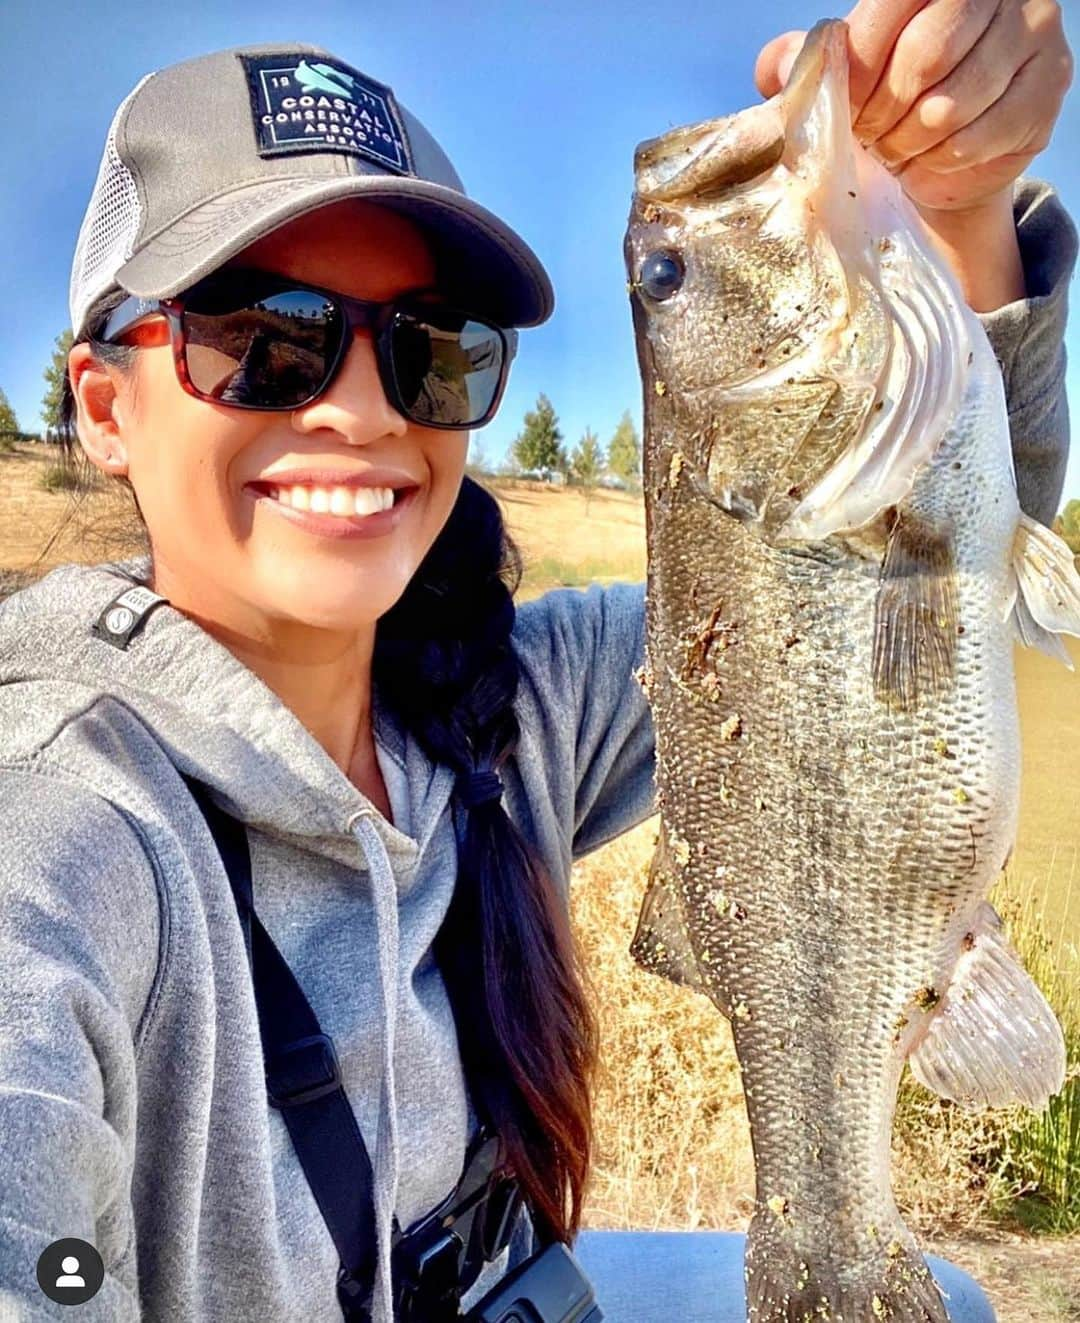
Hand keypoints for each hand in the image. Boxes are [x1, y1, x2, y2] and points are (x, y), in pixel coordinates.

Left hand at [754, 0, 1071, 214]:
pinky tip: (930, 157)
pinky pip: (980, 137)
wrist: (938, 155)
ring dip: (910, 141)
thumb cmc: (883, 104)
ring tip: (898, 147)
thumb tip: (779, 68)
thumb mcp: (838, 81)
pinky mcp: (1048, 87)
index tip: (845, 106)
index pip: (891, 5)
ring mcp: (1032, 32)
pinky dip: (941, 160)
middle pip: (926, 54)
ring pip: (952, 103)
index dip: (859, 67)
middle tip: (870, 133)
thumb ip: (801, 65)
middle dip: (883, 110)